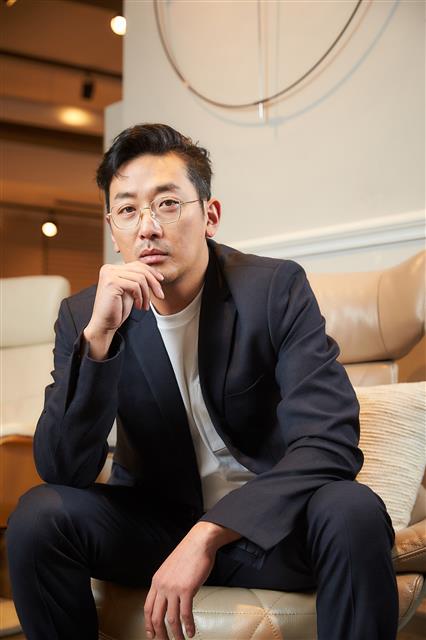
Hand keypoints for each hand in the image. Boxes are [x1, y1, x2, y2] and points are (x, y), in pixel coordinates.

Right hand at [83, 261, 163, 358]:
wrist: (105, 324)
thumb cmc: (117, 309)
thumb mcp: (131, 291)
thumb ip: (137, 280)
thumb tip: (155, 274)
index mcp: (112, 268)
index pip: (137, 265)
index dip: (151, 272)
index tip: (161, 280)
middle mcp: (109, 268)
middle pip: (140, 270)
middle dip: (153, 283)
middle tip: (160, 296)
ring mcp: (109, 274)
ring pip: (140, 278)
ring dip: (146, 294)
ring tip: (145, 305)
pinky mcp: (111, 283)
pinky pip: (135, 286)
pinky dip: (140, 297)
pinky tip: (138, 306)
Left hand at [144, 522, 240, 639]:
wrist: (199, 542)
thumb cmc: (188, 554)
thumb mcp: (170, 568)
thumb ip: (167, 583)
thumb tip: (168, 598)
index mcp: (156, 580)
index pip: (148, 608)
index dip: (148, 624)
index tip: (151, 635)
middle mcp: (162, 586)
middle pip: (156, 617)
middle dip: (159, 634)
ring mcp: (173, 588)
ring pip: (170, 619)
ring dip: (175, 634)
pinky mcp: (187, 589)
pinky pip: (185, 614)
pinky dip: (187, 626)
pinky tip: (191, 632)